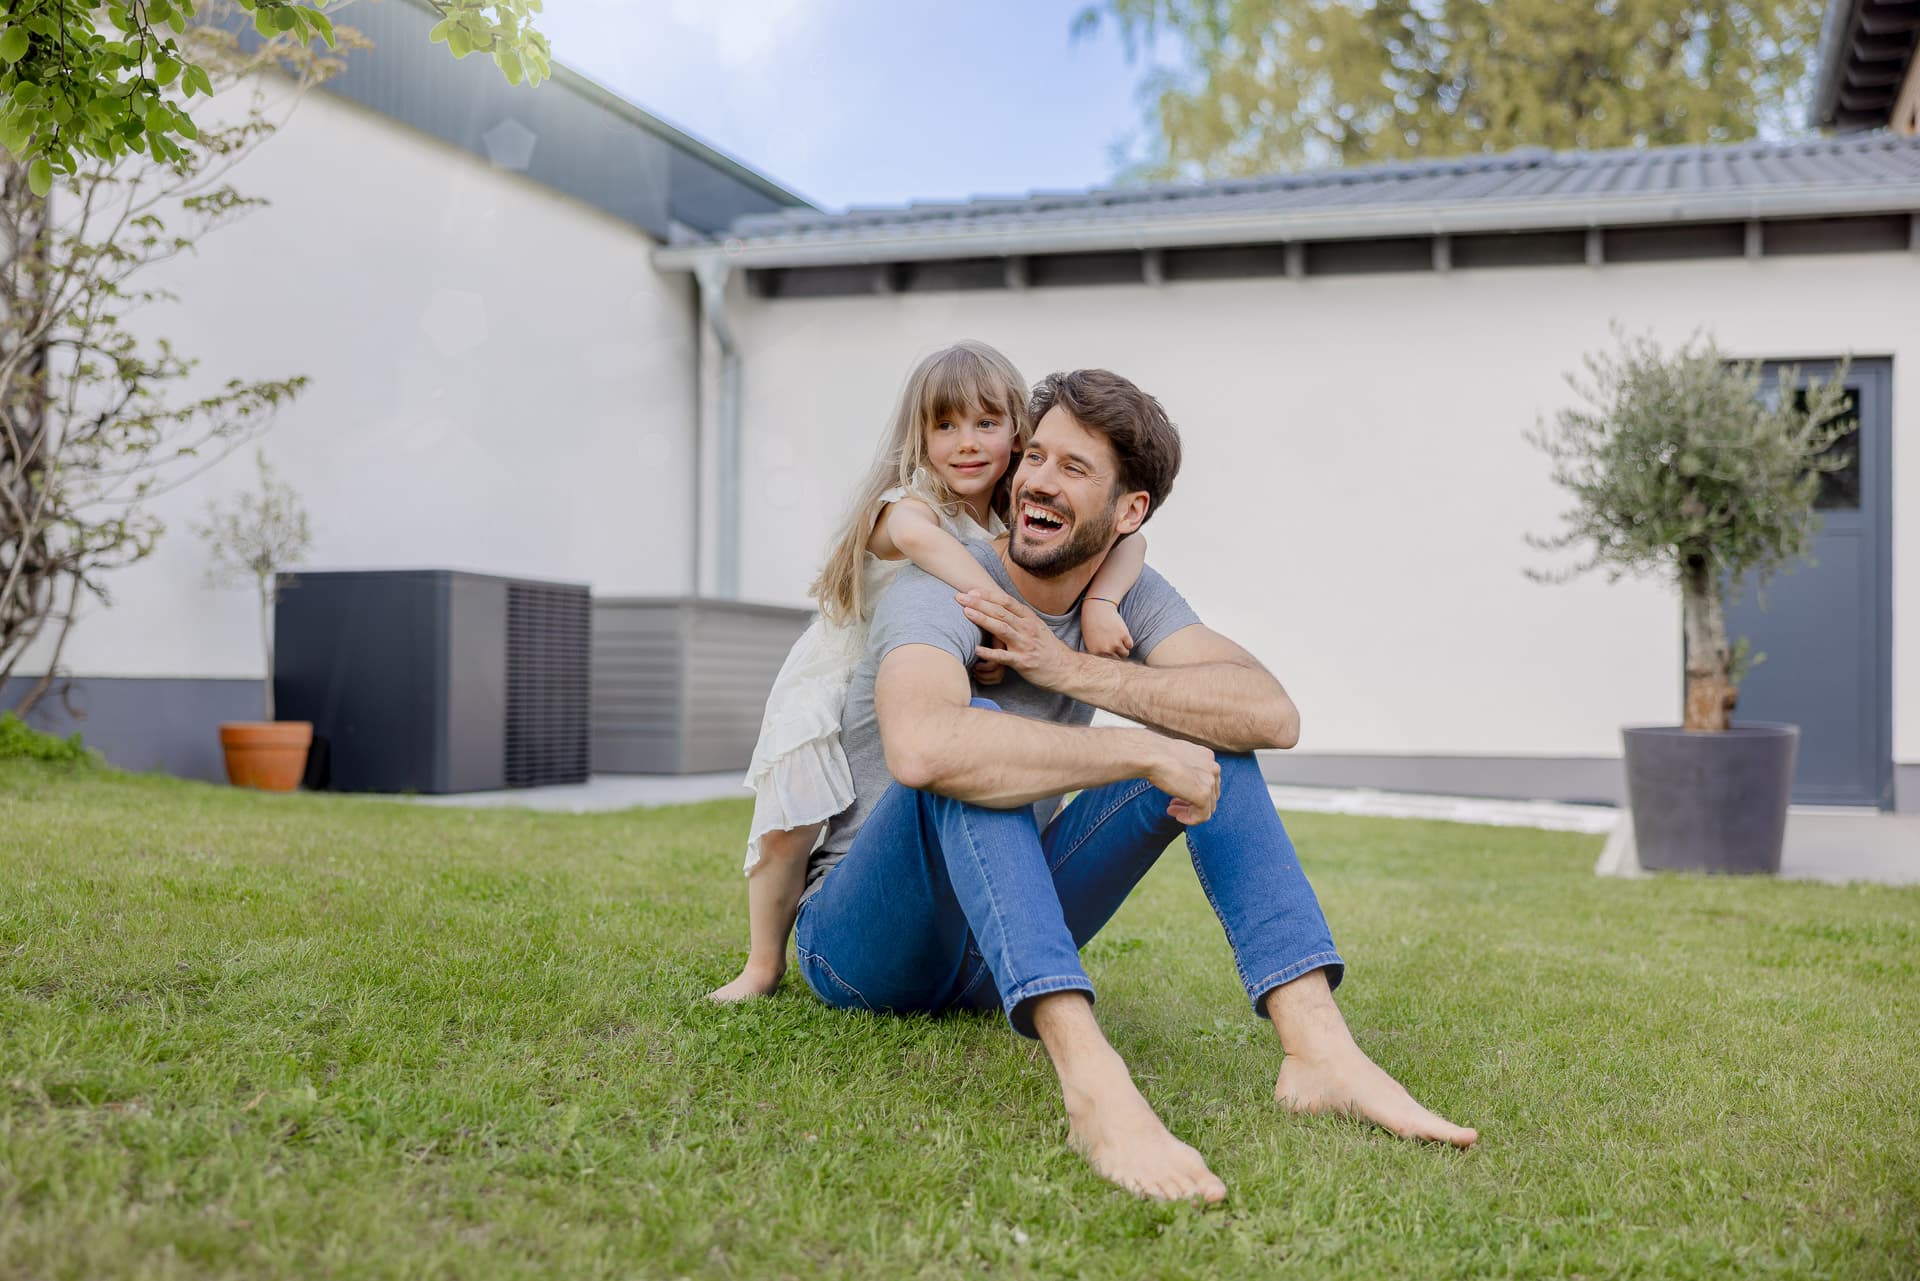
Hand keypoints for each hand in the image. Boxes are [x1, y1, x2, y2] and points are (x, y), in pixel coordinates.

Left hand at [958, 588, 1077, 690]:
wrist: (1066, 669)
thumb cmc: (1048, 649)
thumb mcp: (1037, 628)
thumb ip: (1020, 618)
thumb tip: (1000, 608)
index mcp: (1029, 619)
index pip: (1006, 602)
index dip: (988, 595)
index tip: (972, 590)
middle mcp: (1027, 629)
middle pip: (1000, 612)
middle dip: (979, 603)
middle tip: (960, 597)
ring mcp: (1025, 645)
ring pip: (1001, 628)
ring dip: (982, 619)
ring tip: (966, 612)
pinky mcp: (1023, 662)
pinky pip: (1003, 656)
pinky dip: (989, 653)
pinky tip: (976, 649)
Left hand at [1080, 598, 1133, 658]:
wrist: (1098, 608)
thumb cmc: (1093, 622)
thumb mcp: (1090, 639)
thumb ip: (1099, 650)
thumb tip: (1110, 659)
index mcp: (1096, 651)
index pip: (1108, 659)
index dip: (1111, 653)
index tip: (1112, 647)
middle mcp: (1106, 649)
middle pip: (1117, 657)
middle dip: (1118, 652)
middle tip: (1117, 643)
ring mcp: (1115, 643)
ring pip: (1125, 653)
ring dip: (1125, 648)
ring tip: (1121, 641)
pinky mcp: (1124, 635)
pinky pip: (1130, 644)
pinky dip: (1129, 641)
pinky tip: (1124, 634)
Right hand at [1143, 733, 1219, 824]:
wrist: (1151, 755)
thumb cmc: (1155, 753)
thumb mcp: (1175, 757)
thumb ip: (1184, 767)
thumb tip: (1181, 779)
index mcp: (1207, 756)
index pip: (1208, 780)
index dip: (1192, 791)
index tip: (1176, 796)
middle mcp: (1213, 768)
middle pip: (1211, 794)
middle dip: (1192, 802)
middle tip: (1173, 805)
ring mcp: (1210, 781)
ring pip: (1208, 807)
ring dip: (1190, 812)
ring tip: (1172, 811)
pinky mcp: (1203, 795)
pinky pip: (1202, 816)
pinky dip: (1191, 820)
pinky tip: (1177, 816)